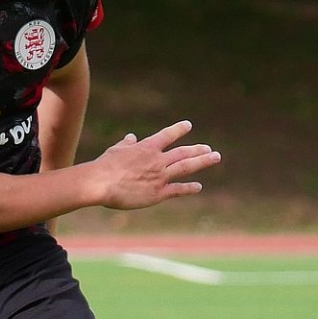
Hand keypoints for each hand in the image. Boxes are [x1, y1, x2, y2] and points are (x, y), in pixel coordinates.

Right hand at [90, 121, 219, 209]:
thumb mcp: (116, 150)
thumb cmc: (105, 166)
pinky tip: (198, 186)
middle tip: (209, 149)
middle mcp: (157, 160)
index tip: (188, 125)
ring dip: (202, 161)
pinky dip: (189, 188)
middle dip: (197, 150)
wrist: (102, 183)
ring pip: (186, 167)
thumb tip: (131, 137)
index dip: (178, 130)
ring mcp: (160, 176)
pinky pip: (177, 190)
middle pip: (183, 152)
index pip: (167, 135)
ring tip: (215, 157)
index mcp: (146, 148)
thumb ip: (126, 144)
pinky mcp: (158, 193)